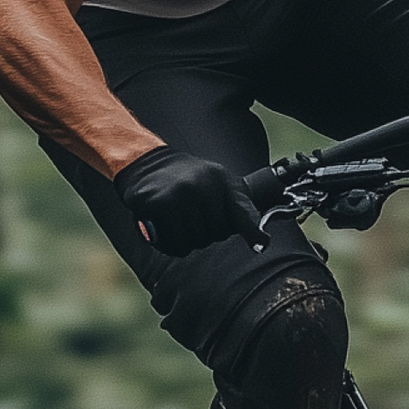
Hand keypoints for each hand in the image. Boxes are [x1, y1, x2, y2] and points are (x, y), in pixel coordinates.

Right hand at [114, 148, 263, 255]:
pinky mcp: (160, 205)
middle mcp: (204, 185)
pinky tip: (164, 227)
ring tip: (178, 220)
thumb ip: (237, 206)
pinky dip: (170, 244)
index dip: (253, 230)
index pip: (242, 210)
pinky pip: (174, 243)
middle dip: (205, 233)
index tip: (262, 244)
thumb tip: (261, 236)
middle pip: (216, 235)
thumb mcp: (215, 182)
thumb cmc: (185, 179)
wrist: (146, 164)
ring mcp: (182, 194)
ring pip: (195, 242)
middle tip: (191, 215)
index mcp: (222, 180)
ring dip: (186, 240)